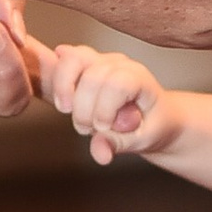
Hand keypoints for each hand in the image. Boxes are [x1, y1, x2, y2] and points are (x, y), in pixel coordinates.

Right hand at [41, 39, 179, 163]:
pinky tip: (59, 91)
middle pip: (91, 75)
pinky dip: (56, 74)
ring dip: (63, 88)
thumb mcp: (142, 140)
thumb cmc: (152, 125)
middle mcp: (119, 64)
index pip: (116, 84)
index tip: (103, 128)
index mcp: (138, 79)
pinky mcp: (84, 63)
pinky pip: (65, 58)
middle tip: (87, 128)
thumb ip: (118, 144)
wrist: (155, 115)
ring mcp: (100, 60)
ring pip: (74, 58)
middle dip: (83, 108)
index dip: (104, 109)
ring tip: (66, 109)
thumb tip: (100, 153)